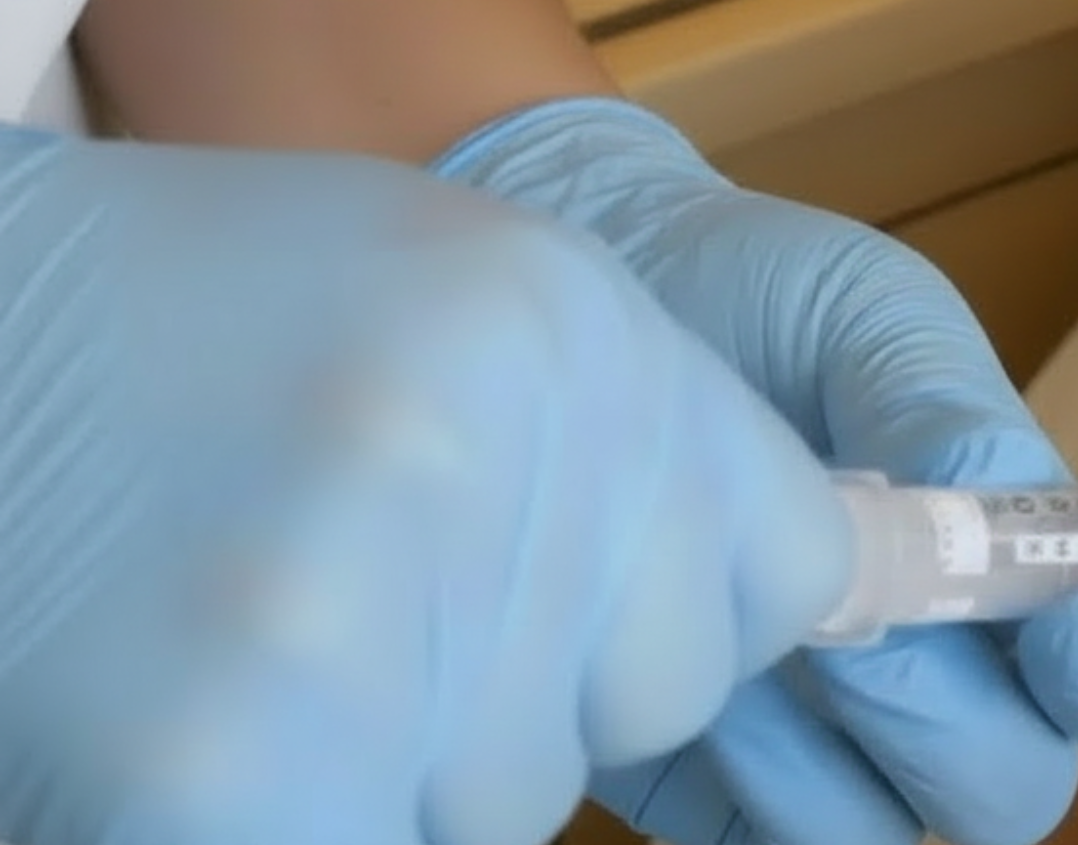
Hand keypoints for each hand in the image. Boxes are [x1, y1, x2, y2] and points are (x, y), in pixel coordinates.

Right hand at [0, 126, 850, 844]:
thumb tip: (863, 594)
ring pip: (518, 799)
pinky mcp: (227, 773)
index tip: (587, 602)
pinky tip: (232, 744)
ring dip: (404, 757)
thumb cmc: (186, 332)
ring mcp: (345, 615)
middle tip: (347, 581)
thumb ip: (647, 446)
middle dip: (528, 683)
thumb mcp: (456, 311)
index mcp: (565, 322)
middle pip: (658, 700)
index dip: (677, 606)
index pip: (788, 570)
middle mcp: (481, 447)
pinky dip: (334, 810)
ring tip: (244, 629)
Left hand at [433, 99, 1077, 844]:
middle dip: (945, 719)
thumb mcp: (865, 310)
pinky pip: (748, 840)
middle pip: (1010, 786)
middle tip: (849, 625)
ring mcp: (823, 744)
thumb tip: (1001, 504)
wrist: (571, 306)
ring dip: (815, 755)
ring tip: (725, 626)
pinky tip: (657, 665)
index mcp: (1010, 568)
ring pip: (879, 832)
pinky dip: (720, 784)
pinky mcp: (704, 789)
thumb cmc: (748, 300)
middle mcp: (940, 678)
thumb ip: (944, 403)